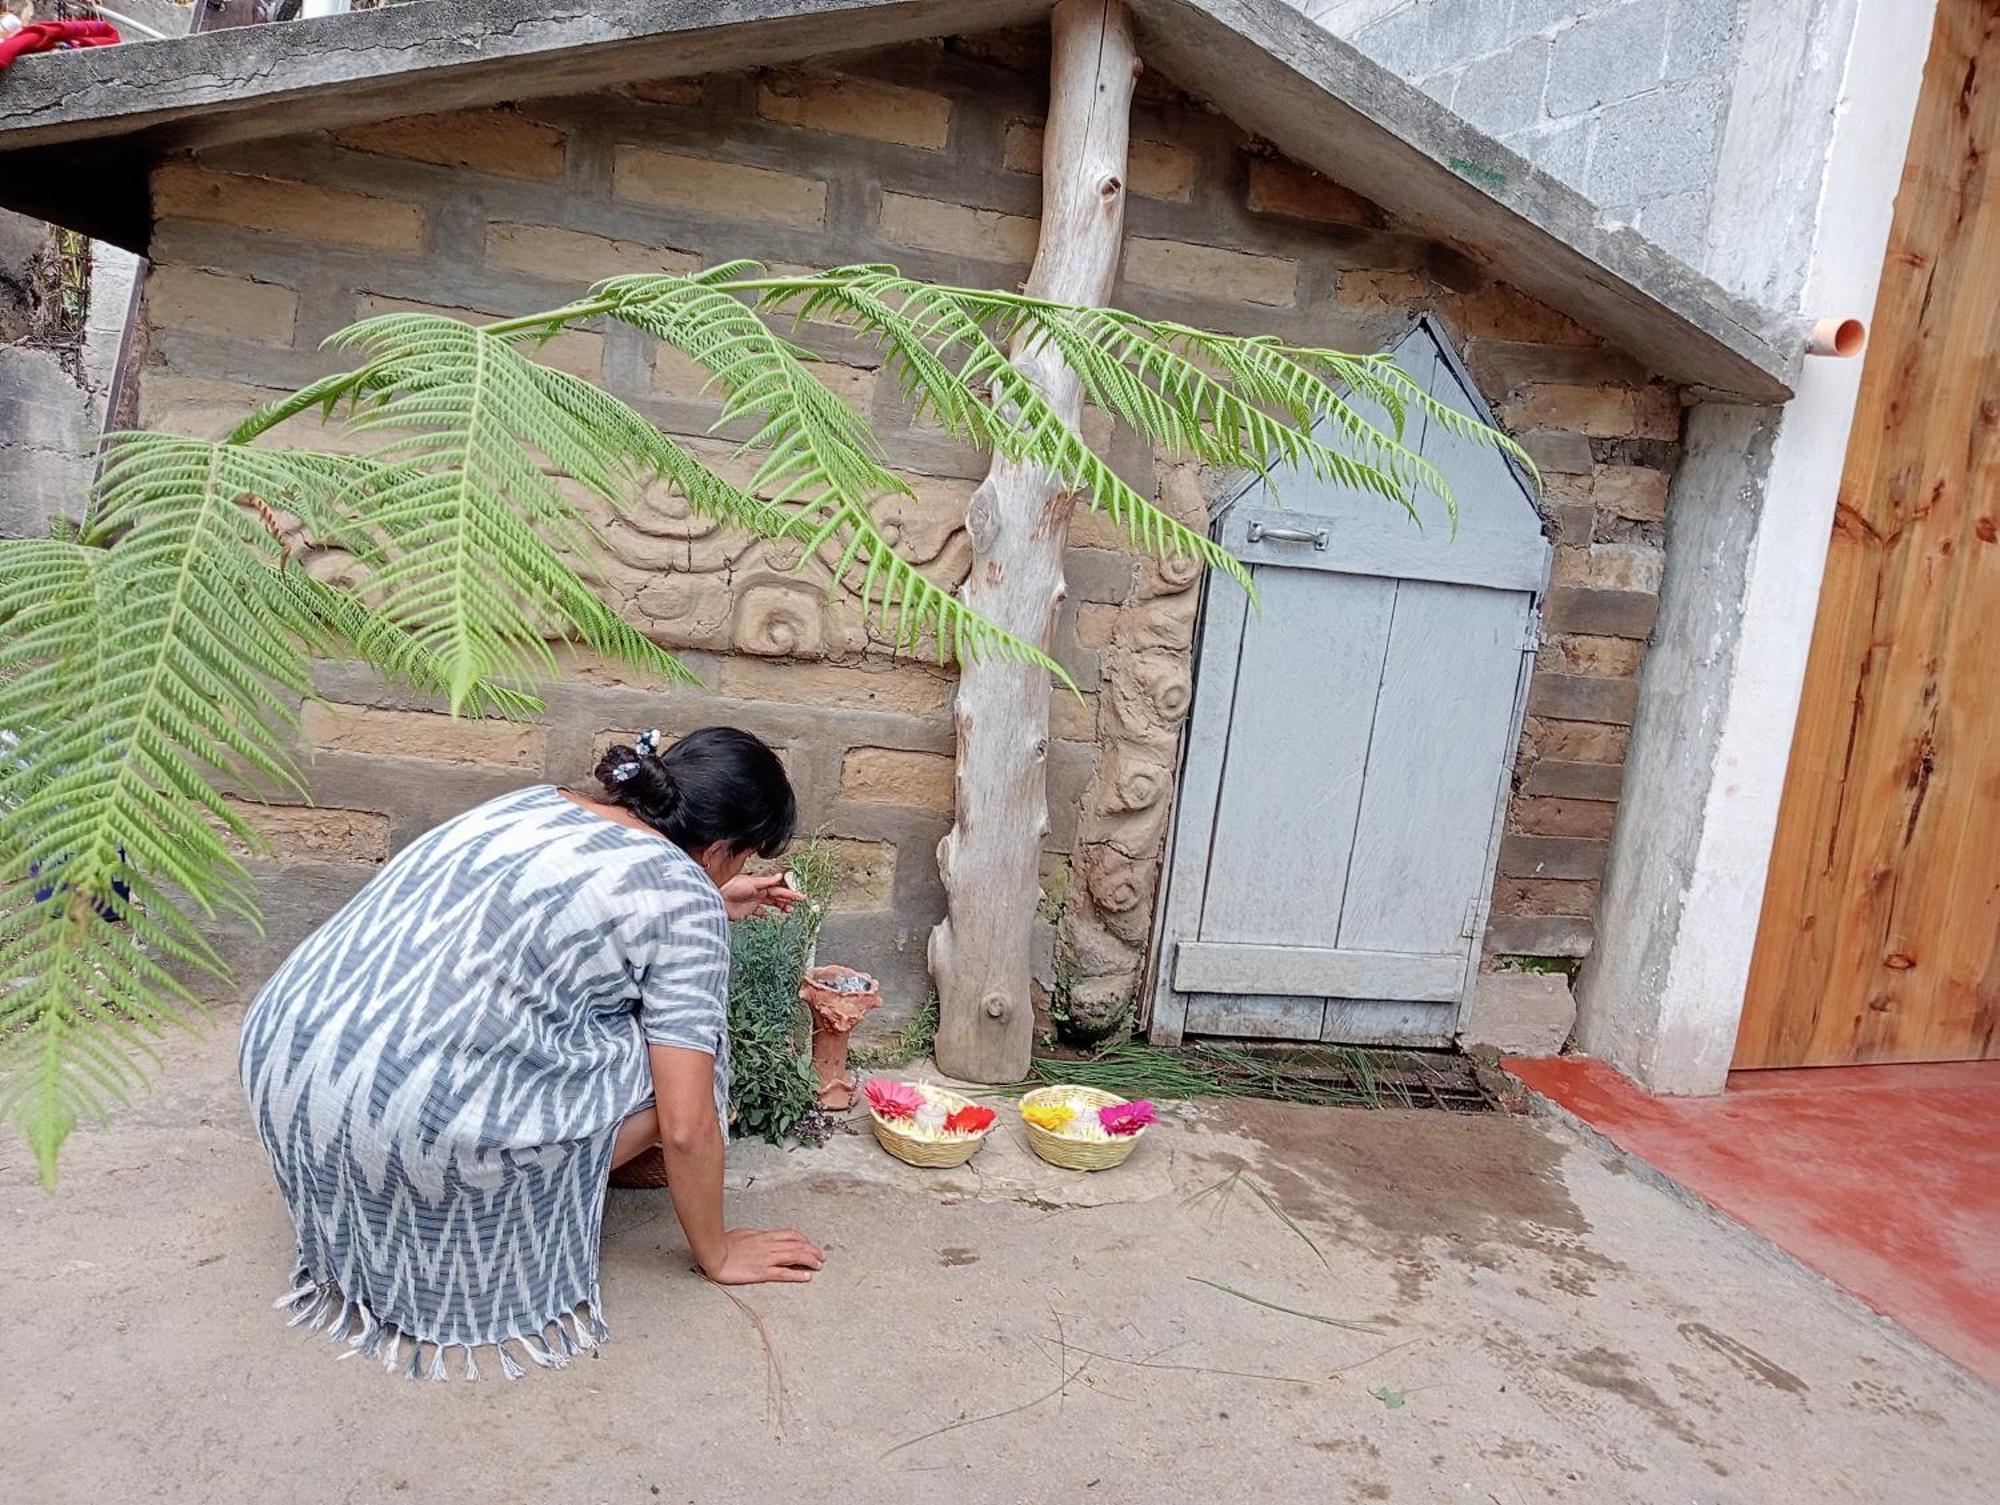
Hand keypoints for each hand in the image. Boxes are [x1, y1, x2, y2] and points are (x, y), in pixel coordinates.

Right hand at [702, 1227, 825, 1284]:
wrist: (714, 1253)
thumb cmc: (724, 1244)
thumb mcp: (743, 1234)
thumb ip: (755, 1236)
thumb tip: (761, 1236)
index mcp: (764, 1236)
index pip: (790, 1235)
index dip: (803, 1240)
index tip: (809, 1244)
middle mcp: (769, 1245)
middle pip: (797, 1245)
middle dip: (812, 1250)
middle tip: (822, 1256)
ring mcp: (767, 1258)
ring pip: (795, 1257)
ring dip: (810, 1260)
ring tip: (819, 1265)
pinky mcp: (762, 1272)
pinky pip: (783, 1273)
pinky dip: (797, 1275)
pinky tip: (806, 1277)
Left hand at [720, 872, 806, 922]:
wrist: (717, 899)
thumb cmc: (730, 887)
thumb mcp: (751, 882)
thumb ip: (766, 881)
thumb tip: (780, 876)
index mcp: (760, 885)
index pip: (779, 890)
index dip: (791, 894)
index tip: (801, 897)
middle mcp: (758, 893)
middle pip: (777, 896)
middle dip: (788, 899)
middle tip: (799, 903)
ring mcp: (753, 901)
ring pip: (771, 903)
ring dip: (780, 906)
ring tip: (789, 910)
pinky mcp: (748, 910)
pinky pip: (759, 912)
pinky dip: (764, 913)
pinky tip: (768, 915)